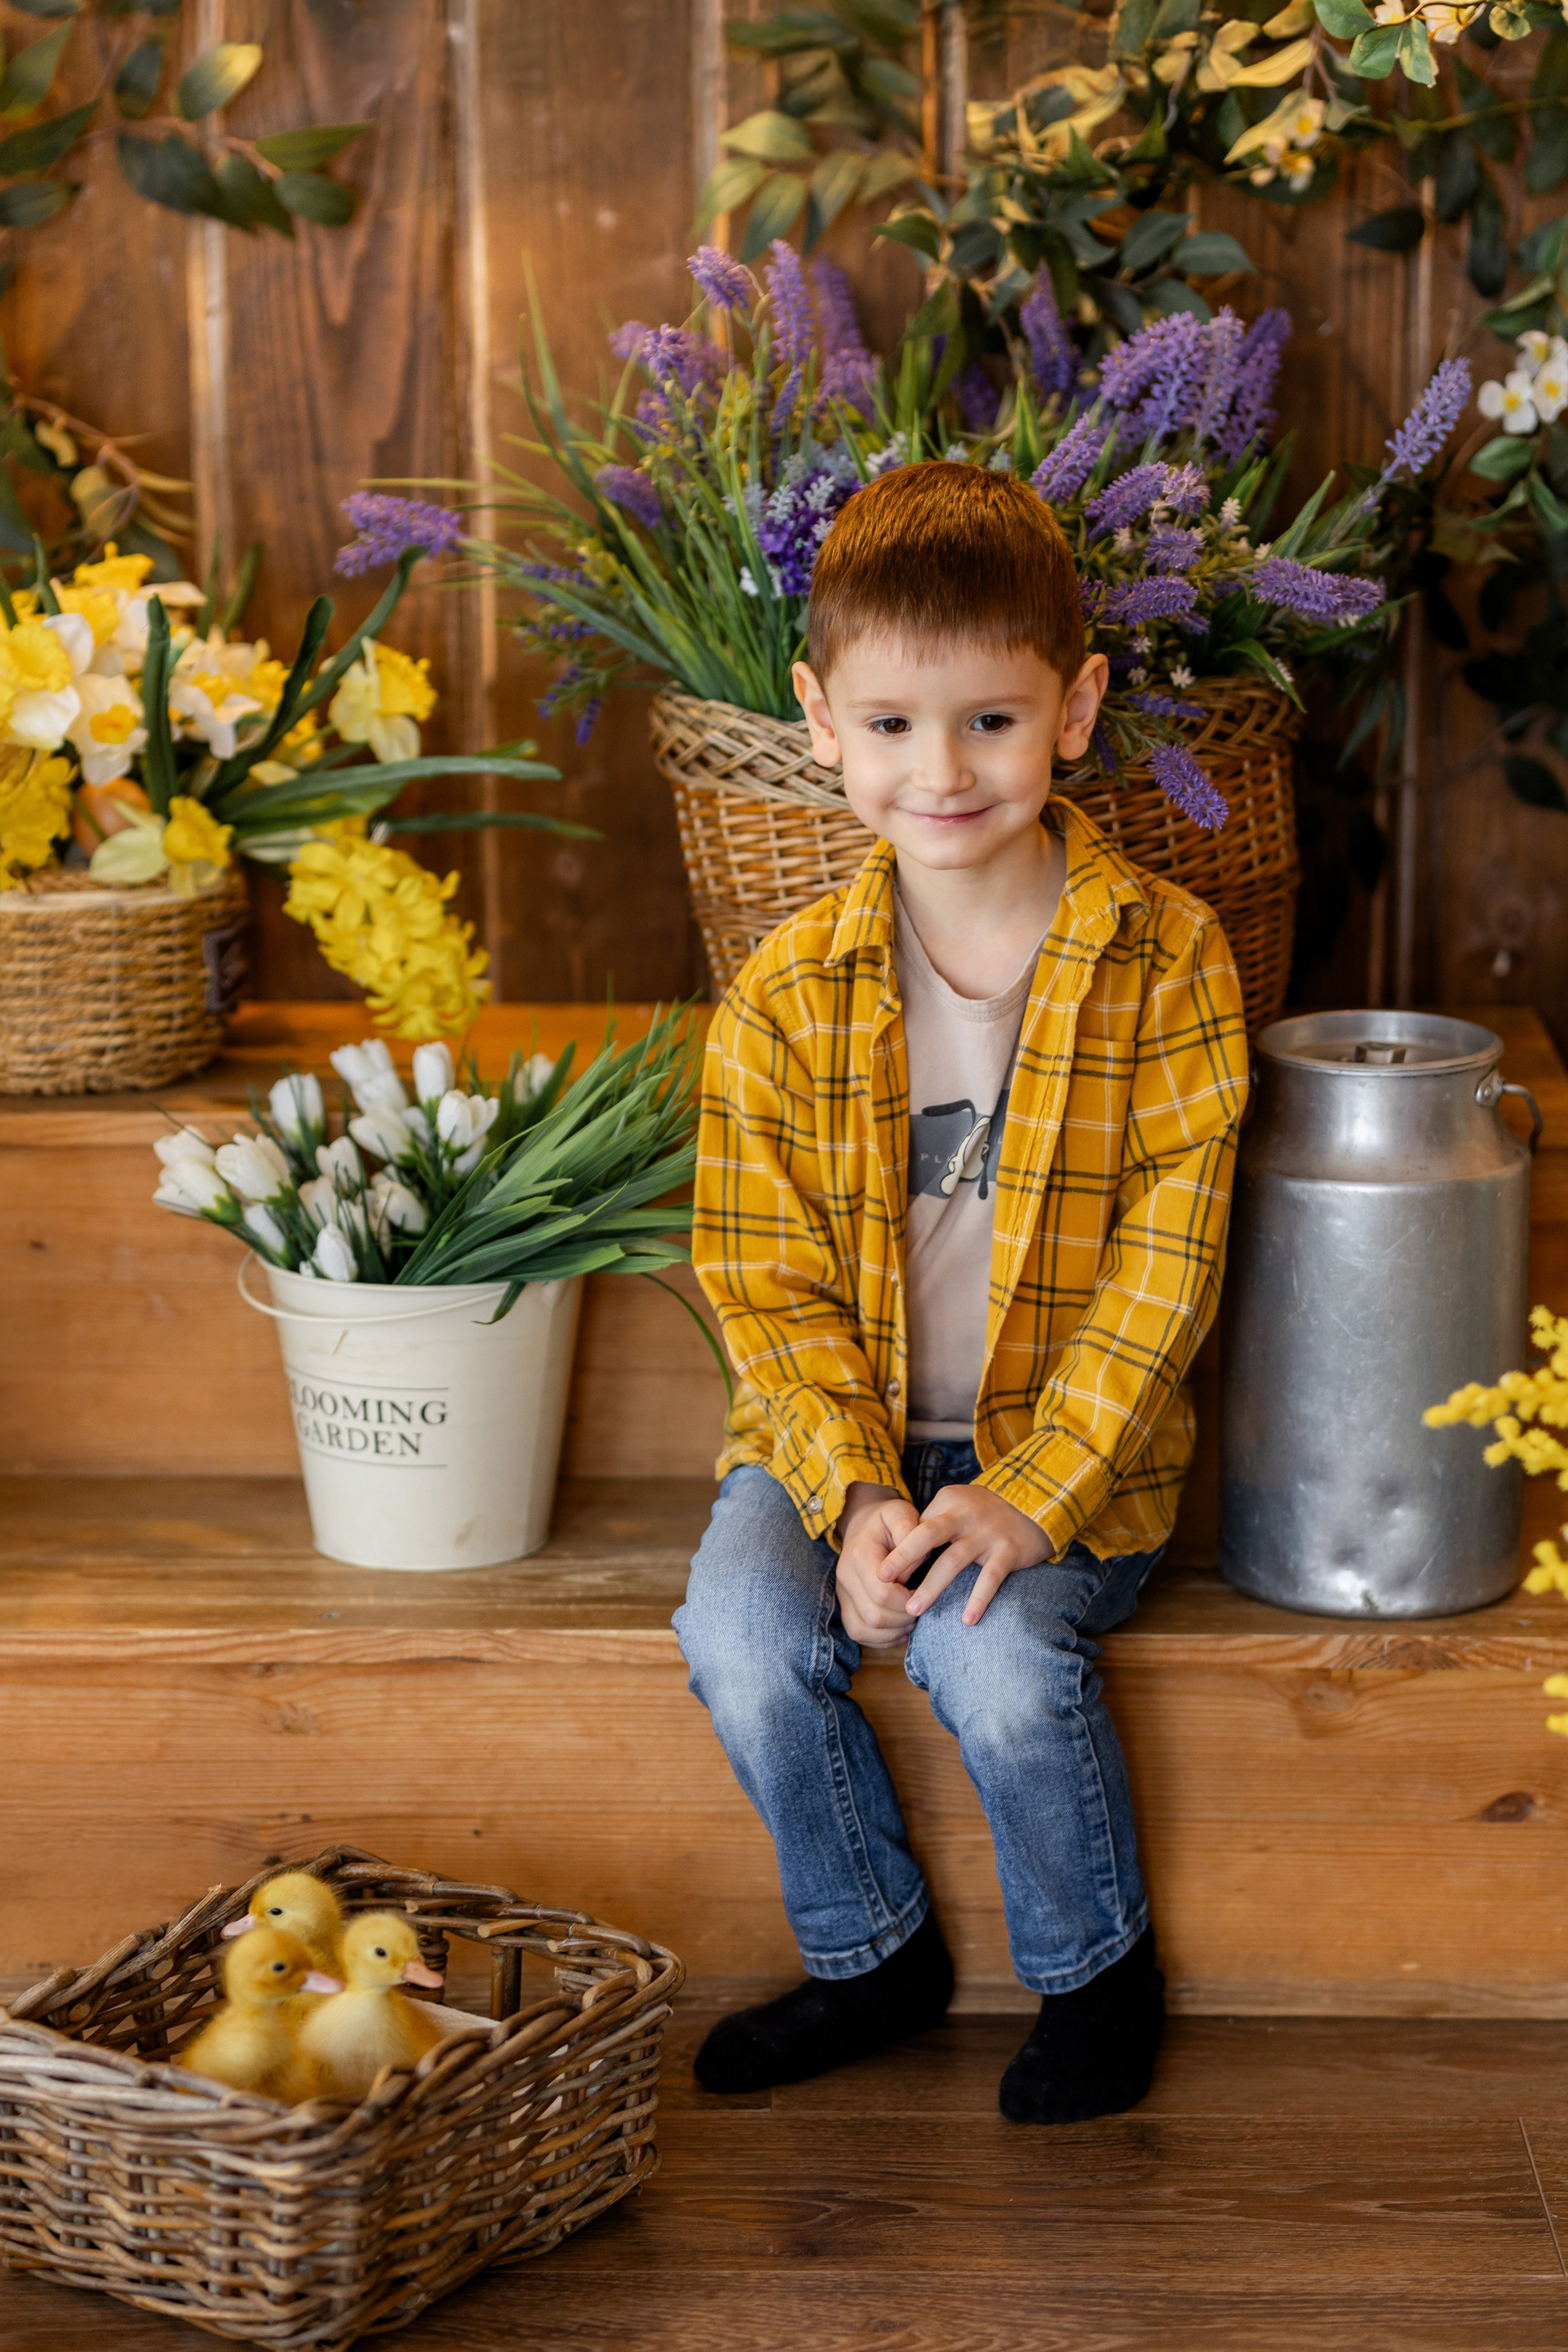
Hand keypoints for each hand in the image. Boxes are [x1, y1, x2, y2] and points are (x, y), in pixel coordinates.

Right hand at [835, 1482, 922, 1647]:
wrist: (864, 1523)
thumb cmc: (889, 1520)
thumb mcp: (902, 1513)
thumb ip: (909, 1530)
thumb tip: (914, 1558)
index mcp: (860, 1554)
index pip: (883, 1592)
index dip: (908, 1600)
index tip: (924, 1591)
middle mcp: (845, 1576)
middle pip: (874, 1615)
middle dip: (904, 1618)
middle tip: (921, 1607)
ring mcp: (842, 1593)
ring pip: (864, 1629)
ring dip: (894, 1630)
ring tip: (912, 1618)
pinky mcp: (845, 1605)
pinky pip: (858, 1633)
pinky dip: (881, 1638)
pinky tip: (900, 1627)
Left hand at [878, 1483, 1050, 1626]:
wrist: (1039, 1505)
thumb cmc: (988, 1513)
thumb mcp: (958, 1506)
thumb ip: (934, 1525)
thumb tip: (901, 1557)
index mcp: (948, 1501)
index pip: (916, 1527)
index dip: (899, 1552)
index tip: (882, 1575)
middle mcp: (965, 1514)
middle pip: (927, 1534)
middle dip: (903, 1557)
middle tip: (883, 1580)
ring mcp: (988, 1532)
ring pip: (953, 1560)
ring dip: (931, 1587)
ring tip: (913, 1609)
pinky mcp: (1009, 1550)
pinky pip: (990, 1578)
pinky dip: (978, 1599)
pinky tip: (967, 1620)